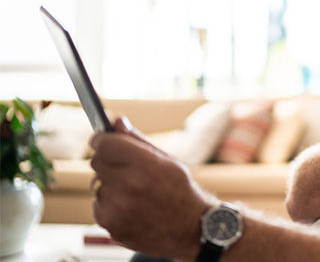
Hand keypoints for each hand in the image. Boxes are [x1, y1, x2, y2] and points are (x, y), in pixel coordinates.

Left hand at [89, 117, 215, 259]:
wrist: (191, 229)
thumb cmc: (181, 191)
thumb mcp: (167, 160)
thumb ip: (138, 140)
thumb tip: (117, 121)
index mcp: (145, 166)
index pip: (104, 144)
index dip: (102, 139)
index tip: (103, 139)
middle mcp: (128, 187)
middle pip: (97, 161)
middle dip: (108, 160)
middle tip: (127, 168)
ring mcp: (117, 209)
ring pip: (97, 184)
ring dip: (109, 184)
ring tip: (134, 191)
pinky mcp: (110, 225)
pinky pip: (98, 204)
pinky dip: (109, 204)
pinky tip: (130, 206)